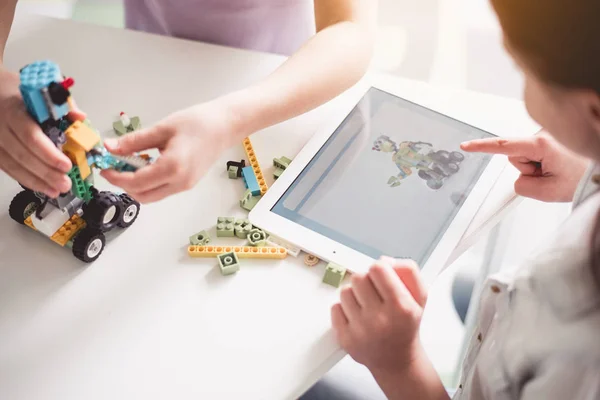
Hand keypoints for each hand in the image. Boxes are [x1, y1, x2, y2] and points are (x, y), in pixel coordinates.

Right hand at [0, 67, 71, 196]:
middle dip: (46, 173)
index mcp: (14, 110)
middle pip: (22, 154)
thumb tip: (80, 118)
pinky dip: (26, 179)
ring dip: (37, 181)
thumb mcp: (40, 92)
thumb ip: (61, 106)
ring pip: (13, 165)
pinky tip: (42, 187)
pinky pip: (8, 168)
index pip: (30, 135)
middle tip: (65, 184)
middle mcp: (0, 126)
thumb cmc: (20, 93)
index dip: (48, 153)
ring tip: (57, 190)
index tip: (66, 165)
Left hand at [101, 101, 234, 202]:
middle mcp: (179, 182)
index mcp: (172, 168)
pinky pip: (162, 189)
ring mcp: (185, 185)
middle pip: (142, 196)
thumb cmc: (198, 123)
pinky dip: (149, 182)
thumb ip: (134, 141)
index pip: (135, 182)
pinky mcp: (188, 183)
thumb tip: (111, 147)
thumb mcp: (161, 129)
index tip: (105, 167)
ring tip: (130, 163)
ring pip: (152, 195)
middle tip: (114, 167)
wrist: (225, 126)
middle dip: (124, 185)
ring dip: (136, 184)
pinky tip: (146, 164)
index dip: (116, 177)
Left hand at [331, 257, 427, 374]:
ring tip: (366, 306)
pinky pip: (335, 308)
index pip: (378, 269)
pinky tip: (357, 316)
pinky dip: (343, 309)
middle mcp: (380, 319)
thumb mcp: (419, 297)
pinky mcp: (345, 338)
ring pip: (345, 291)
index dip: (379, 269)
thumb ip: (408, 271)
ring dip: (354, 294)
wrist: (396, 361)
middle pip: (359, 277)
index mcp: (401, 306)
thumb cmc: (405, 326)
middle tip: (374, 293)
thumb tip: (384, 261)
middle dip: (366, 281)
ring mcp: (361, 330)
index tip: (382, 277)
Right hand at [461, 131, 589, 201]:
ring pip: (526, 156)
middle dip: (528, 169)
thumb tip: (518, 178)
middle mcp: (544, 134)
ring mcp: (549, 134)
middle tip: (550, 176)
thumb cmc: (583, 178)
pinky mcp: (553, 136)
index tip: (466, 147)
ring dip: (538, 166)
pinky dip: (545, 161)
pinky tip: (560, 164)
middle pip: (516, 156)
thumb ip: (522, 186)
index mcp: (541, 144)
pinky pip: (537, 152)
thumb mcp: (548, 192)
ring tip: (558, 170)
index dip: (481, 147)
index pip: (503, 146)